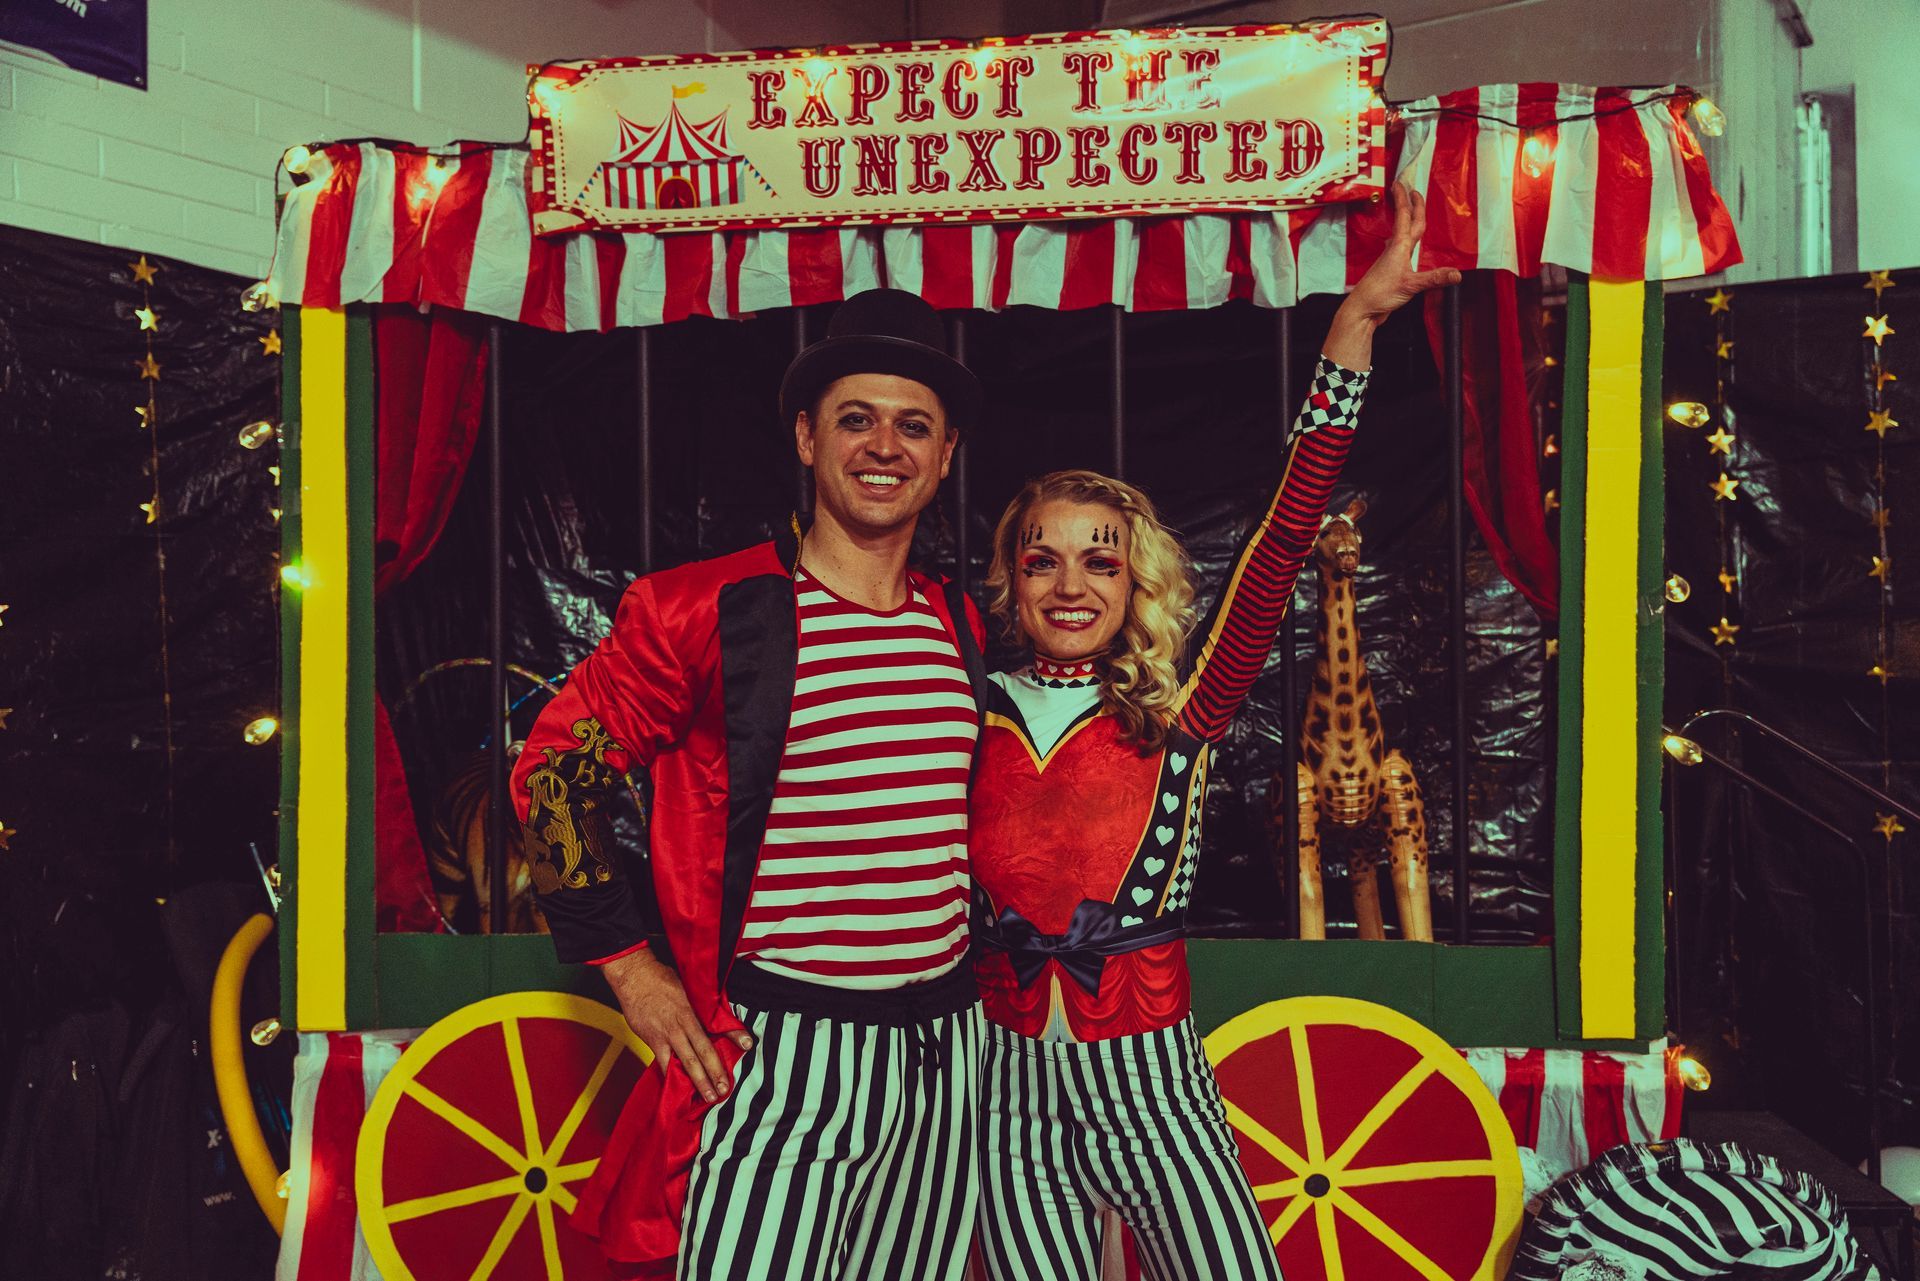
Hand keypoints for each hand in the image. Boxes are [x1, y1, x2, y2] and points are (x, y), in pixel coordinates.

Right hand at [601, 948, 753, 1102]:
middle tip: (722, 1091)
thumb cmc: (661, 979)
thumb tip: (720, 1015)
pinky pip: (662, 1063)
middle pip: (699, 1054)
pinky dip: (671, 1075)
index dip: (732, 1036)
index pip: (714, 1027)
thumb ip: (702, 1005)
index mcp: (690, 1013)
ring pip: (681, 1064)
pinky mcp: (650, 1041)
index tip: (746, 1046)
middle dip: (712, 1074)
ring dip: (694, 1082)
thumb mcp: (688, 988)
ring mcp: (663, 1036)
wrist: (633, 977)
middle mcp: (678, 1027)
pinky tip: (678, 1088)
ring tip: (704, 1097)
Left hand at [1323, 182, 1463, 369]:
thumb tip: (1457, 274)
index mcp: (1400, 247)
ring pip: (1402, 234)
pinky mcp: (1391, 270)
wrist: (1362, 310)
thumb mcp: (1411, 285)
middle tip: (1408, 187)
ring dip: (1407, 220)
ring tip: (1411, 211)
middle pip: (1405, 221)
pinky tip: (1408, 245)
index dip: (1406, 200)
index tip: (1403, 183)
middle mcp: (1395, 250)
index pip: (1406, 217)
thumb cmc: (1380, 294)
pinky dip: (1407, 240)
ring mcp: (1392, 259)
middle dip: (1408, 204)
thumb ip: (1434, 278)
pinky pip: (1402, 249)